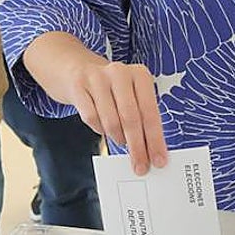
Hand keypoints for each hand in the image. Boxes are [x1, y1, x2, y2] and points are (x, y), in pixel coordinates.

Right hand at [26, 33, 167, 175]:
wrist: (75, 67)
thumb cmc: (111, 88)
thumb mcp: (131, 94)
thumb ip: (142, 117)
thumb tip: (151, 150)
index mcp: (140, 74)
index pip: (151, 113)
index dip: (155, 140)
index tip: (159, 160)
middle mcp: (120, 73)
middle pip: (131, 118)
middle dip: (137, 147)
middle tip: (141, 166)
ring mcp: (97, 78)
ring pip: (111, 121)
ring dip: (118, 138)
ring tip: (122, 141)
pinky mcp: (78, 86)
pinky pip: (91, 118)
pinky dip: (99, 129)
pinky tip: (103, 128)